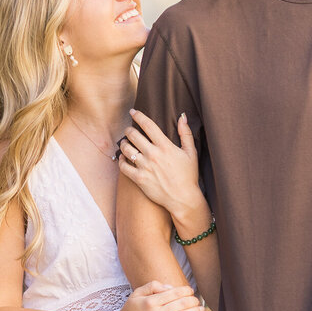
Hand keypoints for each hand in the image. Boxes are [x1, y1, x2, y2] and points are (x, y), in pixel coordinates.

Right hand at [101, 280, 203, 310]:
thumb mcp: (136, 293)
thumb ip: (153, 286)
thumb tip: (170, 287)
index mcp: (150, 302)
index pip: (173, 294)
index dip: (185, 291)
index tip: (191, 291)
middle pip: (179, 305)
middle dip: (192, 301)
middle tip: (197, 300)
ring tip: (201, 309)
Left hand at [118, 110, 205, 234]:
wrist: (183, 198)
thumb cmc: (188, 176)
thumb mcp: (191, 153)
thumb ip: (186, 133)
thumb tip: (182, 116)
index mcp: (165, 146)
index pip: (148, 125)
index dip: (139, 116)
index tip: (133, 112)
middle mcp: (153, 155)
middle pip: (133, 135)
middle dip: (128, 130)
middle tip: (128, 130)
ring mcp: (145, 167)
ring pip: (126, 149)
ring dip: (123, 143)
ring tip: (125, 143)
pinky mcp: (139, 179)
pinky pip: (123, 167)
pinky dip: (120, 160)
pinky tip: (122, 158)